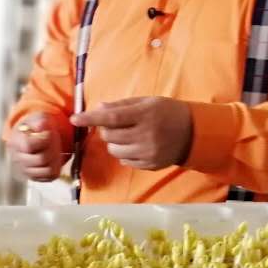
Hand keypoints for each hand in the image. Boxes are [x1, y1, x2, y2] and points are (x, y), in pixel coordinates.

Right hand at [6, 113, 65, 181]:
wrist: (28, 138)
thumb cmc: (33, 128)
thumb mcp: (36, 119)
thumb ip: (39, 121)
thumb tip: (41, 125)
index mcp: (15, 143)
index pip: (29, 146)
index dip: (43, 140)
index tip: (49, 133)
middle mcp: (17, 160)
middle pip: (40, 160)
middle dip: (53, 149)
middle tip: (56, 141)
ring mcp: (24, 170)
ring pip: (47, 171)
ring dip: (56, 160)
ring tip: (56, 150)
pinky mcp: (33, 178)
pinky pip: (49, 177)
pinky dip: (56, 168)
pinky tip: (54, 158)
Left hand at [71, 97, 192, 169]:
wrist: (193, 132)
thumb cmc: (166, 112)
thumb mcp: (147, 102)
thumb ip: (121, 106)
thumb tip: (98, 109)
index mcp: (145, 114)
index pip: (112, 118)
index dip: (91, 118)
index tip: (75, 118)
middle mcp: (146, 135)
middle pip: (109, 135)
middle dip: (106, 129)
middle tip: (118, 124)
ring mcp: (148, 152)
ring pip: (113, 150)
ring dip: (115, 142)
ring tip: (129, 134)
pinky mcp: (149, 165)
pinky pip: (124, 160)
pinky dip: (125, 152)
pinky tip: (137, 145)